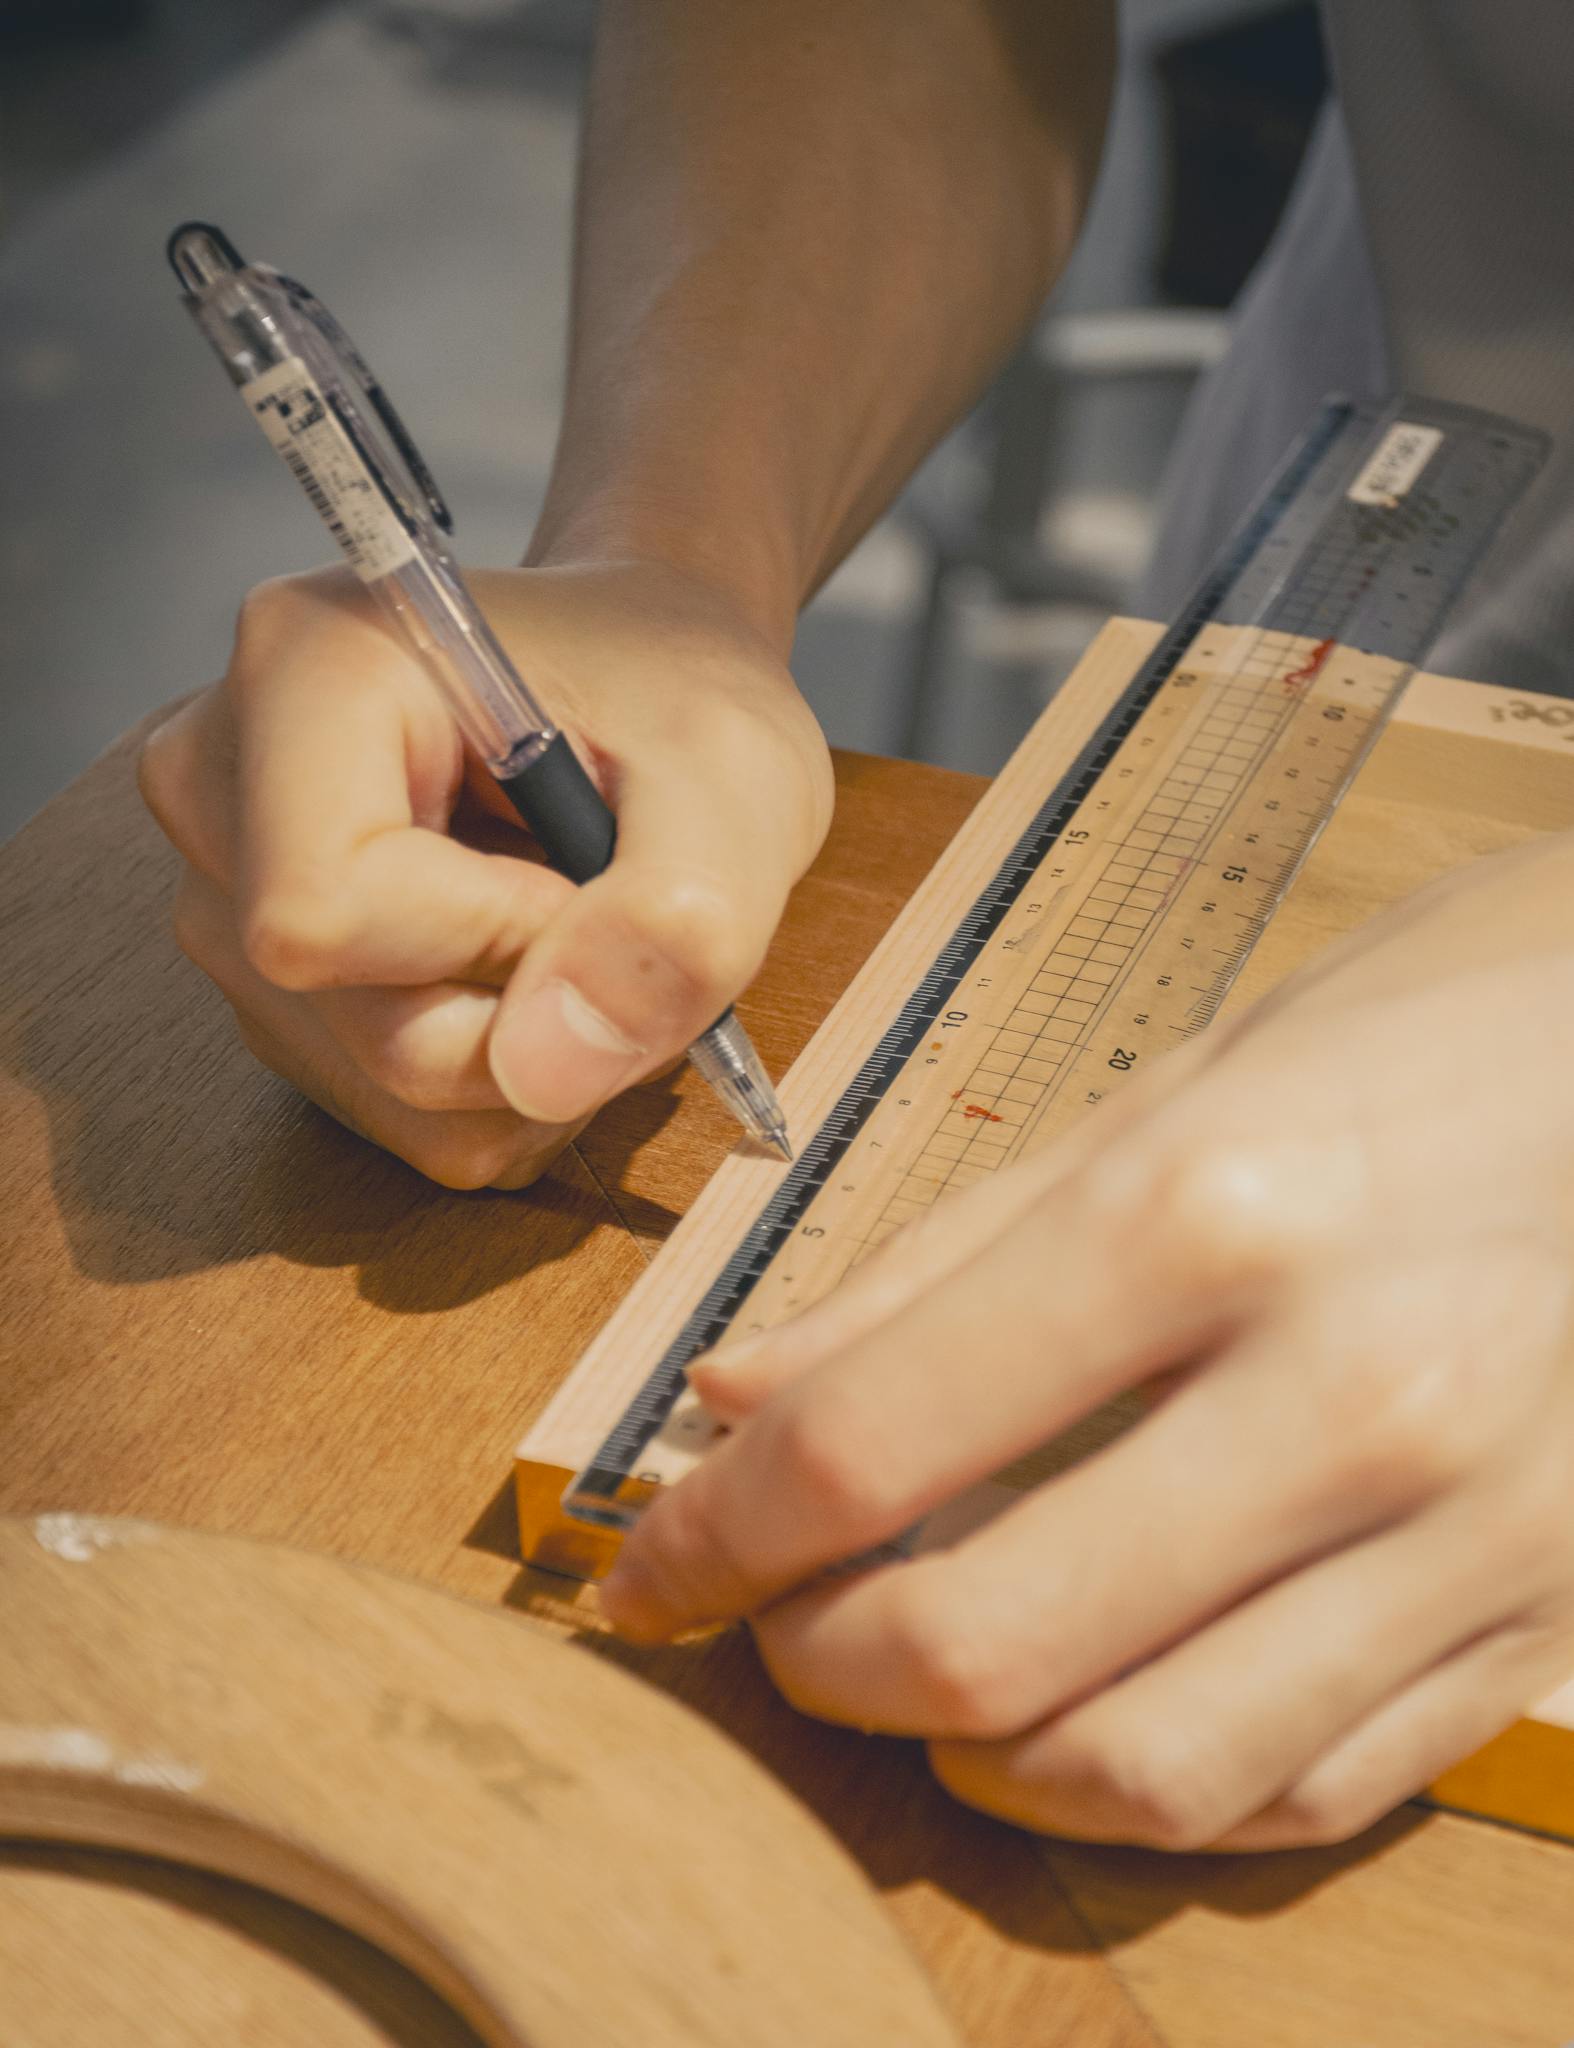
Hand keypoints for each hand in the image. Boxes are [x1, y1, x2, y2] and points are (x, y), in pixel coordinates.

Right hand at [138, 560, 831, 1188]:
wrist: (643, 681)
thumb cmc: (672, 689)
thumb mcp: (736, 774)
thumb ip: (679, 916)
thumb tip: (550, 1068)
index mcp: (300, 677)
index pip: (324, 913)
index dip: (493, 940)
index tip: (584, 876)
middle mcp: (222, 789)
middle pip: (360, 1020)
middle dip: (532, 1009)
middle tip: (602, 904)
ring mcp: (229, 900)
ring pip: (390, 1091)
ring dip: (532, 1052)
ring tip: (570, 924)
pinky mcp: (275, 993)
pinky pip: (406, 1119)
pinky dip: (510, 1078)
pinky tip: (535, 969)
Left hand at [601, 835, 1573, 1849]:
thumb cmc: (1416, 1029)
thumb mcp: (1160, 1092)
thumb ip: (935, 1265)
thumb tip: (739, 1395)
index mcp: (1207, 1213)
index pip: (874, 1438)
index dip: (713, 1532)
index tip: (648, 1562)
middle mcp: (1347, 1390)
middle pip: (989, 1640)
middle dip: (820, 1660)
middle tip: (770, 1619)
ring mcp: (1470, 1527)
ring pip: (1148, 1767)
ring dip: (975, 1760)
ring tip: (916, 1684)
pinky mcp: (1549, 1612)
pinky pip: (1311, 1789)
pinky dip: (1153, 1789)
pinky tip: (1086, 1714)